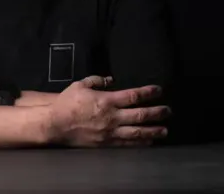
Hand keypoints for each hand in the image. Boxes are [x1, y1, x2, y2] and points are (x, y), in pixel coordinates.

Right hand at [46, 75, 171, 146]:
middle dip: (157, 113)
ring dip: (153, 131)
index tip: (159, 90)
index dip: (148, 92)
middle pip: (141, 115)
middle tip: (168, 111)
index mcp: (107, 100)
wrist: (55, 124)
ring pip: (138, 132)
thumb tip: (110, 79)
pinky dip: (140, 143)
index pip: (134, 96)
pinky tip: (149, 142)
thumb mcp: (79, 85)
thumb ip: (96, 81)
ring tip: (164, 130)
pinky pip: (127, 143)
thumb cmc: (66, 103)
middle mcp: (112, 116)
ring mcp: (111, 131)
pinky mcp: (106, 142)